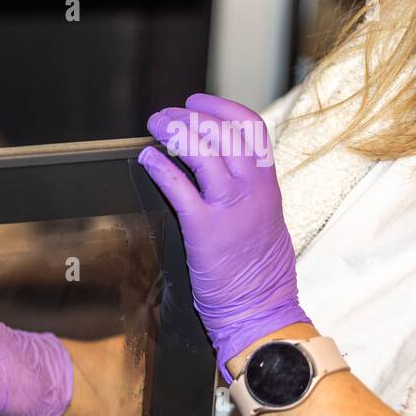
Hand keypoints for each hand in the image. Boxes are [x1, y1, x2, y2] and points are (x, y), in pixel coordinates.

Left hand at [139, 93, 309, 380]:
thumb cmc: (261, 275)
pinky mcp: (205, 231)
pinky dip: (162, 168)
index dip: (221, 108)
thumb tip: (219, 173)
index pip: (251, 130)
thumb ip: (247, 195)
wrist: (262, 312)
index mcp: (268, 187)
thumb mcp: (265, 223)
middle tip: (166, 114)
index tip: (197, 102)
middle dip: (191, 115)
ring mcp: (230, 209)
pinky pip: (180, 188)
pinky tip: (147, 159)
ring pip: (204, 152)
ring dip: (175, 132)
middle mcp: (252, 191)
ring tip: (156, 126)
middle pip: (224, 133)